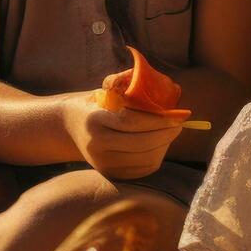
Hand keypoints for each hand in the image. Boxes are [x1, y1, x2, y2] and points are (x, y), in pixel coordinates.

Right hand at [62, 91, 183, 178]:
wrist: (69, 127)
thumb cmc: (94, 103)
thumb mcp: (104, 88)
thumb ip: (124, 81)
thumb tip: (151, 77)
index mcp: (94, 120)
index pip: (131, 122)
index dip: (158, 120)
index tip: (177, 114)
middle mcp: (96, 145)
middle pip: (140, 144)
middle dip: (166, 134)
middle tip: (180, 124)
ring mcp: (102, 163)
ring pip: (143, 160)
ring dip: (163, 146)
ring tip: (170, 133)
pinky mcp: (110, 174)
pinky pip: (141, 171)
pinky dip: (156, 158)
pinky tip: (161, 145)